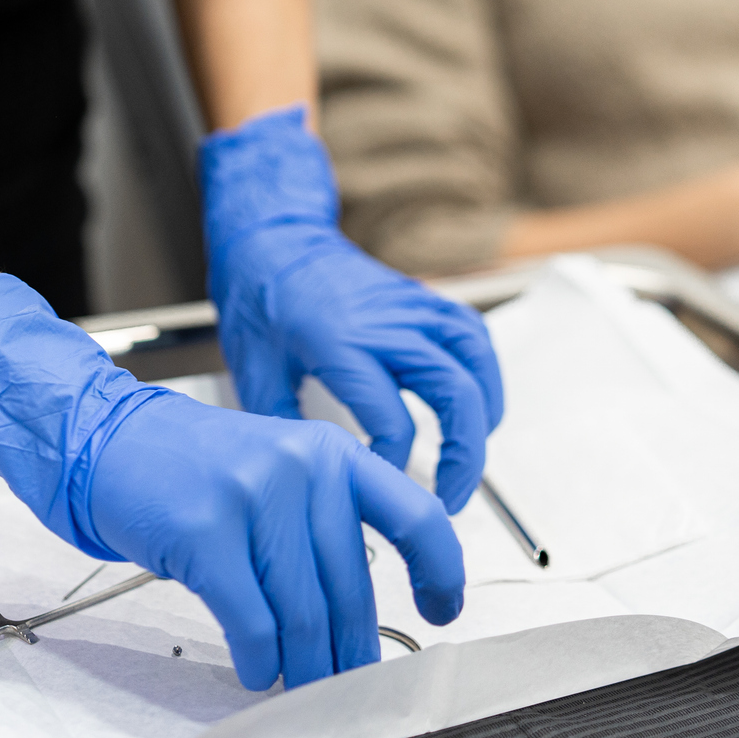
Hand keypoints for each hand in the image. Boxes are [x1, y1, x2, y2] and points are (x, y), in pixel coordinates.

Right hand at [89, 392, 464, 688]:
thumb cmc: (196, 468)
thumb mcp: (281, 467)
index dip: (440, 569)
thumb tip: (361, 607)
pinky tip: (258, 670)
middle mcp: (302, 467)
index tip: (444, 609)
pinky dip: (261, 660)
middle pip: (352, 587)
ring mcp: (253, 496)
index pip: (415, 514)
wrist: (111, 440)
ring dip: (308, 665)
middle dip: (352, 649)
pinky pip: (252, 622)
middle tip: (351, 680)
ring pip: (304, 613)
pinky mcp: (206, 532)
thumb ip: (326, 518)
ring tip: (305, 684)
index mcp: (332, 452)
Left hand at [200, 106, 504, 513]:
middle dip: (463, 457)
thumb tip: (309, 481)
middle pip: (454, 392)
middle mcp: (387, 322)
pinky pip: (472, 335)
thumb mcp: (254, 371)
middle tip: (449, 499)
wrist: (273, 237)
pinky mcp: (422, 299)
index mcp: (341, 343)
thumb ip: (286, 430)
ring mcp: (411, 306)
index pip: (391, 421)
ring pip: (475, 362)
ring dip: (484, 416)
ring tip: (469, 458)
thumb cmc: (259, 297)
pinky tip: (475, 405)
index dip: (393, 468)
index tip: (381, 493)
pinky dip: (484, 375)